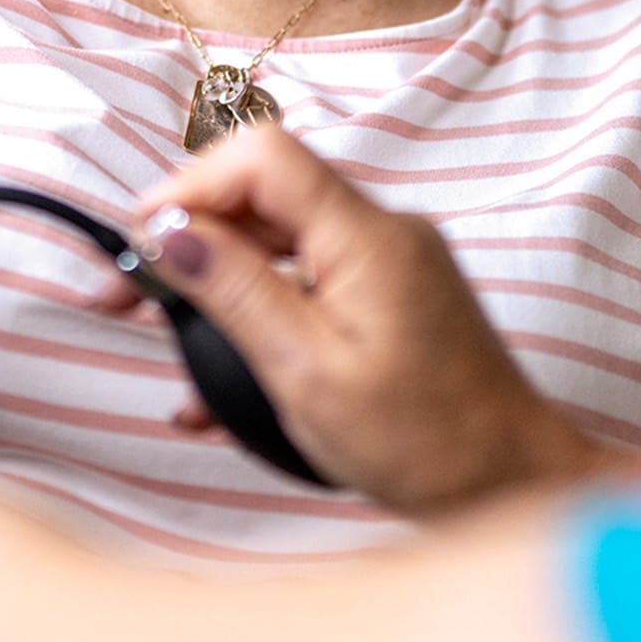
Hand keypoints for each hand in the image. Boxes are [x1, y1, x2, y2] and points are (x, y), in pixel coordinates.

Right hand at [130, 126, 640, 514]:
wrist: (512, 484)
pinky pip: (305, 279)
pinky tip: (216, 383)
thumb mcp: (308, 373)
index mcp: (367, 237)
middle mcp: (381, 232)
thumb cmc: (425, 444)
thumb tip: (168, 231)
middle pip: (263, 192)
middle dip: (187, 234)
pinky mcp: (388, 295)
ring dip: (213, 277)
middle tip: (127, 295)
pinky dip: (255, 311)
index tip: (140, 242)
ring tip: (158, 333)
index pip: (262, 157)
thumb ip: (237, 292)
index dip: (189, 185)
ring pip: (278, 238)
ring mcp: (387, 262)